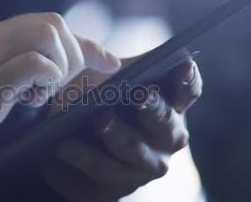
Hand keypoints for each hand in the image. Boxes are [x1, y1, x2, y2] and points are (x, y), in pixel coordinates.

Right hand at [0, 13, 120, 196]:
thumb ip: (4, 74)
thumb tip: (47, 76)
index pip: (42, 24)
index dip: (82, 42)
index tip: (107, 61)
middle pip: (52, 22)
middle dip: (76, 54)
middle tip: (65, 89)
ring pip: (48, 34)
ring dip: (61, 68)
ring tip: (38, 99)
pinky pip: (35, 64)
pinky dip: (48, 81)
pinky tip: (33, 101)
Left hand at [44, 59, 201, 201]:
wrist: (71, 142)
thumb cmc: (97, 98)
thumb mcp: (106, 76)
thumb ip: (113, 67)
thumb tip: (111, 64)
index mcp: (171, 104)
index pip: (188, 90)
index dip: (187, 78)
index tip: (183, 64)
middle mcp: (168, 137)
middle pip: (164, 120)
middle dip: (152, 107)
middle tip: (139, 93)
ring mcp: (147, 164)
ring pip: (133, 149)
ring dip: (116, 133)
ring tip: (98, 118)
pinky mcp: (120, 185)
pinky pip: (101, 171)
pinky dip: (82, 156)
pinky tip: (62, 145)